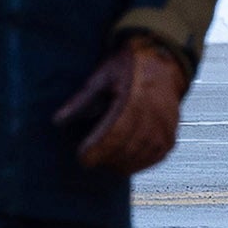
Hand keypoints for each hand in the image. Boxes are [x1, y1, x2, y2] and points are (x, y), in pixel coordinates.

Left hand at [56, 38, 185, 175]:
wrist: (161, 63)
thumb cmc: (127, 68)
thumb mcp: (101, 77)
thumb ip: (81, 101)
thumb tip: (57, 121)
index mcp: (134, 100)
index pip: (114, 133)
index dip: (98, 149)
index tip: (82, 158)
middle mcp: (153, 116)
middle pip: (127, 147)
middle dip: (106, 158)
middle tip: (89, 160)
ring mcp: (165, 127)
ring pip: (141, 155)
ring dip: (120, 163)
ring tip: (104, 162)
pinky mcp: (171, 135)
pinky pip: (156, 157)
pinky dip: (139, 163)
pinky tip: (123, 163)